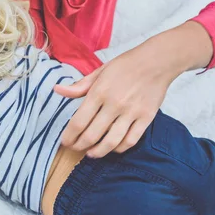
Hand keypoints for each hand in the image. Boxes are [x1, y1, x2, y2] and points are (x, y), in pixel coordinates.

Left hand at [54, 22, 213, 157]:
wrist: (157, 61)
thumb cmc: (125, 66)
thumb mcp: (99, 72)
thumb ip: (78, 86)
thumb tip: (57, 90)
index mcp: (99, 92)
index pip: (78, 121)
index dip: (69, 136)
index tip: (65, 141)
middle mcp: (114, 104)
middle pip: (92, 135)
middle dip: (79, 146)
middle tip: (75, 148)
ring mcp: (131, 112)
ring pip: (111, 142)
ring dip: (98, 152)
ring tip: (91, 153)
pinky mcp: (146, 118)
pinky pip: (131, 140)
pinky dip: (119, 148)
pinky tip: (112, 148)